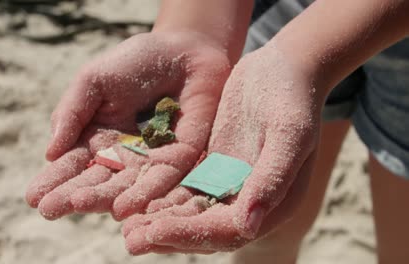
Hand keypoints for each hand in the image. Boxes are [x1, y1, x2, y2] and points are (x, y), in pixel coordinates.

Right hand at [25, 32, 230, 220]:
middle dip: (72, 195)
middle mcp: (121, 157)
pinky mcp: (179, 160)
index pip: (72, 166)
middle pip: (95, 182)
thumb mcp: (94, 80)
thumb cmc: (134, 63)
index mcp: (96, 140)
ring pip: (125, 186)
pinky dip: (144, 193)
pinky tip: (124, 207)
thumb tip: (50, 153)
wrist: (183, 53)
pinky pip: (162, 180)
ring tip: (80, 204)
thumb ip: (72, 113)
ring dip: (103, 198)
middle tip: (49, 208)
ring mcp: (150, 161)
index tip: (33, 197)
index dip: (53, 181)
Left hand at [123, 44, 323, 253]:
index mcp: (275, 202)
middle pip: (205, 227)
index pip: (227, 230)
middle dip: (168, 234)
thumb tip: (248, 227)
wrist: (284, 68)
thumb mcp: (288, 135)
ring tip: (127, 228)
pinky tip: (138, 198)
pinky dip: (163, 196)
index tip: (155, 231)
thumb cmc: (293, 98)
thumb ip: (272, 179)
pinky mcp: (214, 165)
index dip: (191, 233)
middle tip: (131, 240)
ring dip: (160, 221)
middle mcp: (251, 200)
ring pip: (191, 210)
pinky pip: (185, 186)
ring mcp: (230, 183)